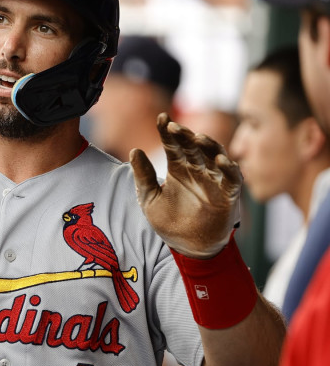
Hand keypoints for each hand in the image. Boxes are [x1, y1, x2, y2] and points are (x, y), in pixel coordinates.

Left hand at [130, 113, 241, 258]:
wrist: (188, 248)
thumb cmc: (169, 222)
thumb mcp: (149, 199)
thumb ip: (143, 176)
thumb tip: (133, 150)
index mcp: (178, 168)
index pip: (173, 144)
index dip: (167, 130)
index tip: (160, 118)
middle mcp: (197, 169)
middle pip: (192, 146)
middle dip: (185, 135)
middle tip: (174, 126)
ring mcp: (214, 180)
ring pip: (214, 156)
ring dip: (208, 145)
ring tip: (198, 137)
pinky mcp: (229, 194)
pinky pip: (231, 177)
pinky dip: (228, 168)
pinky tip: (220, 160)